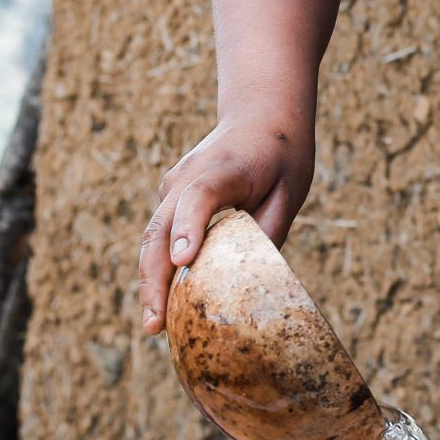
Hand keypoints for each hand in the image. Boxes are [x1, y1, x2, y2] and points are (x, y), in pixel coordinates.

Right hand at [137, 109, 314, 331]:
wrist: (260, 114)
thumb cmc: (280, 155)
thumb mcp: (290, 191)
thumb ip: (267, 230)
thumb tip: (250, 282)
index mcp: (223, 168)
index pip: (199, 197)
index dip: (189, 228)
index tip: (183, 260)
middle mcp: (187, 176)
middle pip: (160, 228)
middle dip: (155, 279)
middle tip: (155, 324)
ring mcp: (173, 186)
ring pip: (152, 237)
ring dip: (150, 281)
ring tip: (154, 325)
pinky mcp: (170, 197)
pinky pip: (159, 235)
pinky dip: (158, 268)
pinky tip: (164, 305)